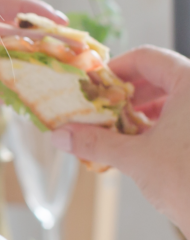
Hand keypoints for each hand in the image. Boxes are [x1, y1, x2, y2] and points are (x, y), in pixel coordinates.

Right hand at [51, 45, 189, 239]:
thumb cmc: (188, 182)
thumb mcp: (136, 158)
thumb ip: (95, 142)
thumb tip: (61, 135)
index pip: (147, 57)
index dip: (116, 68)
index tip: (94, 85)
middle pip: (158, 75)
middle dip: (125, 93)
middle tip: (99, 107)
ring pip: (169, 97)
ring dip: (138, 110)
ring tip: (114, 127)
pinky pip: (180, 117)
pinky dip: (155, 124)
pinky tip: (135, 142)